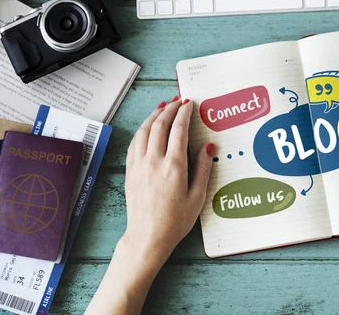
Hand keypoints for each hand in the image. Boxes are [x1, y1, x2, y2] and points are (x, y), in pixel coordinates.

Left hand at [122, 97, 214, 259]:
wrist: (147, 238)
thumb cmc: (175, 222)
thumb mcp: (197, 197)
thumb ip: (203, 169)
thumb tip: (208, 147)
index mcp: (174, 166)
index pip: (179, 130)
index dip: (184, 113)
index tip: (190, 103)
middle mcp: (154, 161)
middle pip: (160, 125)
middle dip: (170, 109)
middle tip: (179, 100)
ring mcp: (139, 165)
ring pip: (144, 131)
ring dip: (154, 115)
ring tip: (163, 106)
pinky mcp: (130, 172)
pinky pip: (134, 143)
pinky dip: (142, 130)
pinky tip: (147, 127)